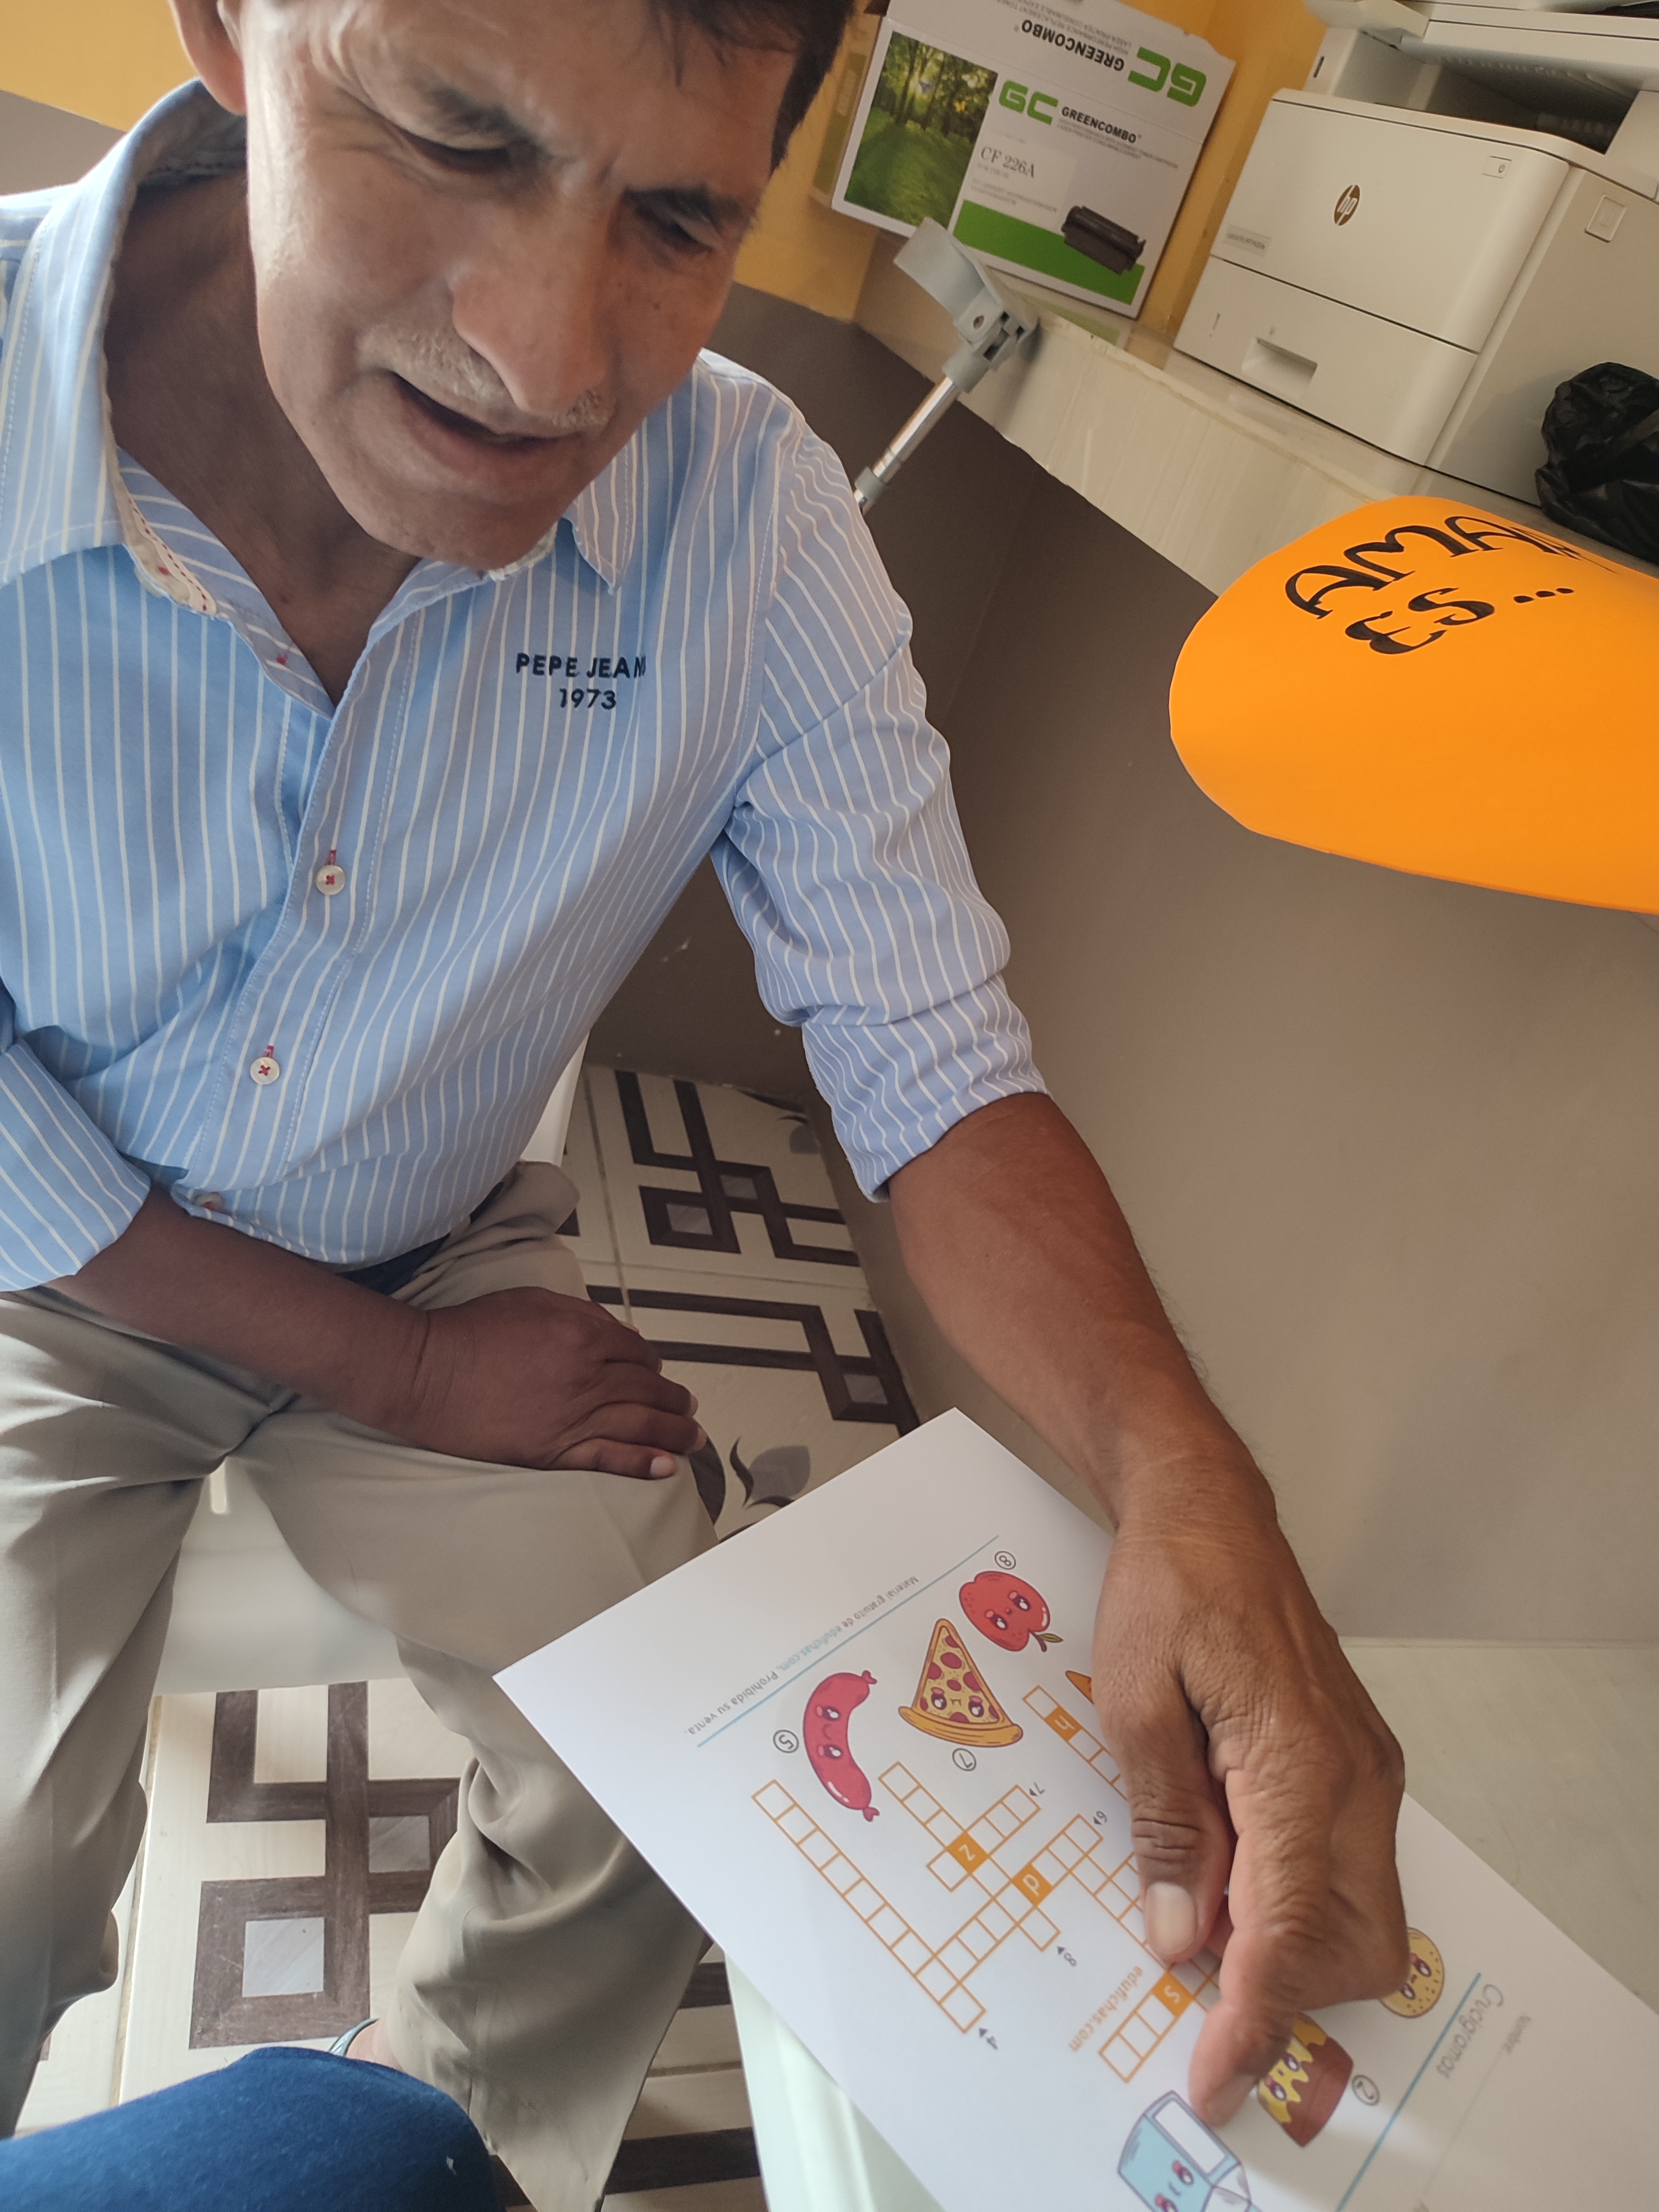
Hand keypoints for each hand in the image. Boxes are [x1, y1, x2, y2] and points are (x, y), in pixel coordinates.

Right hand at [380, 1286, 705, 1477]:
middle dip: (674, 1398)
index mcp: (582, 1335)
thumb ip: (583, 1314)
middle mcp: (585, 1376)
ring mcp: (570, 1417)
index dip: (653, 1362)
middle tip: (688, 1406)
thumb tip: (624, 1333)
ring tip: (692, 1436)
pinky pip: (608, 1459)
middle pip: (646, 1388)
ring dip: (673, 1430)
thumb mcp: (532, 1302)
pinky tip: (667, 1466)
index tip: (659, 1371)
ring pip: (639, 1424)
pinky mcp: (551, 1451)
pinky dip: (642, 1463)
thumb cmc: (472, 1332)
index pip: (637, 1351)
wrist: (426, 1372)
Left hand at [1091, 1455, 1406, 2125]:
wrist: (1208, 1509)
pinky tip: (1221, 1865)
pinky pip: (1342, 1865)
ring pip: (1356, 1912)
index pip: (1288, 1930)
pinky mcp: (1355, 1761)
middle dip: (1282, 1987)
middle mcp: (1355, 1777)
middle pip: (1350, 1943)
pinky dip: (1291, 1895)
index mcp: (1298, 1763)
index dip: (1251, 2018)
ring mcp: (1365, 1769)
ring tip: (1195, 1905)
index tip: (1214, 2077)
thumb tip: (1180, 1938)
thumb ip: (1168, 1826)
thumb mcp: (1135, 1703)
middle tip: (1191, 1971)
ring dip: (1284, 1941)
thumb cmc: (1166, 1587)